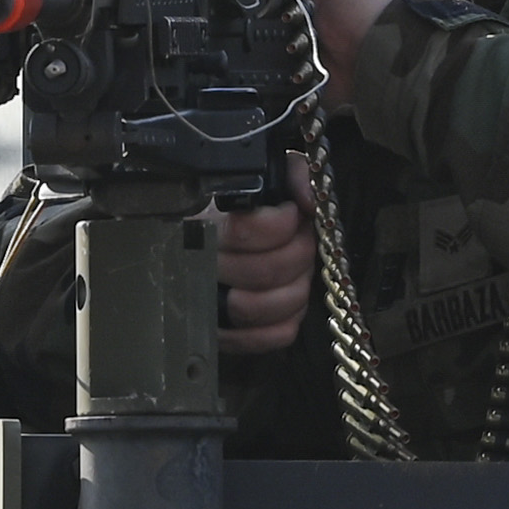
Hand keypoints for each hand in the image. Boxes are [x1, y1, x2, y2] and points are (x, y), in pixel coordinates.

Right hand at [219, 160, 317, 354]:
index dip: (281, 223)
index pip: (245, 231)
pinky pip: (272, 336)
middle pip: (264, 271)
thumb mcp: (268, 172)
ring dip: (295, 285)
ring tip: (296, 267)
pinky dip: (290, 316)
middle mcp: (201, 266)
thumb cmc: (249, 208)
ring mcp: (212, 306)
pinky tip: (287, 295)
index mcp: (204, 223)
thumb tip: (306, 201)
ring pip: (266, 307)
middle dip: (298, 252)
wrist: (218, 239)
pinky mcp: (229, 336)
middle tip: (300, 238)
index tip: (291, 213)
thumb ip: (292, 174)